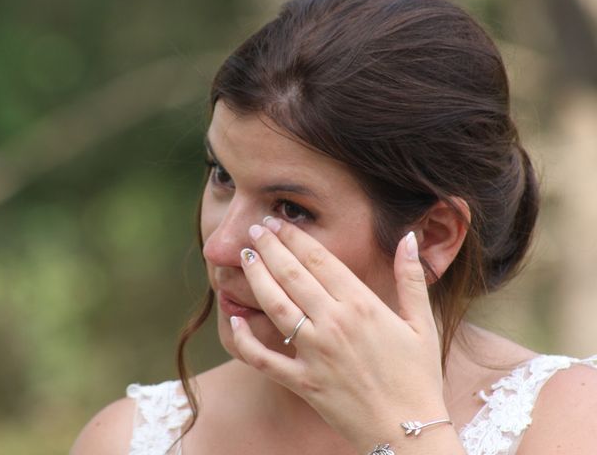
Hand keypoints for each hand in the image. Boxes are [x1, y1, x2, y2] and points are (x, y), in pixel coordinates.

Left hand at [230, 217, 448, 451]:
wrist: (409, 432)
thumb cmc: (418, 377)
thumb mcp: (422, 323)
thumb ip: (411, 279)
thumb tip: (409, 238)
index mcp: (362, 305)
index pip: (320, 260)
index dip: (295, 237)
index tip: (279, 222)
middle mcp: (334, 324)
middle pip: (293, 275)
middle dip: (270, 248)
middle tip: (255, 229)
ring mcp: (315, 354)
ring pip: (276, 306)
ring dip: (257, 278)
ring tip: (245, 257)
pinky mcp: (303, 383)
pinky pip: (265, 359)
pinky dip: (245, 340)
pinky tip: (233, 320)